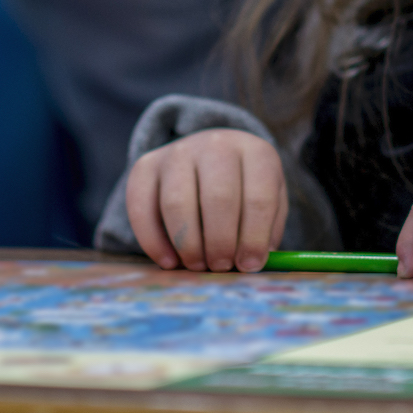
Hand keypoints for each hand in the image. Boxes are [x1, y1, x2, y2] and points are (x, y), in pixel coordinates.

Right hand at [123, 129, 288, 271]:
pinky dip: (153, 242)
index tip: (249, 265)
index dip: (254, 238)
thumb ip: (266, 234)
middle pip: (218, 198)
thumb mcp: (270, 203)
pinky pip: (142, 207)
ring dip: (188, 244)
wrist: (211, 157)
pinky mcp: (146, 165)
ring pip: (177, 202)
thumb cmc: (245, 189)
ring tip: (198, 265)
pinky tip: (170, 261)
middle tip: (221, 267)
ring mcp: (178, 152)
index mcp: (255, 152)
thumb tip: (251, 266)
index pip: (259, 197)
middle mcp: (216, 145)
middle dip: (220, 242)